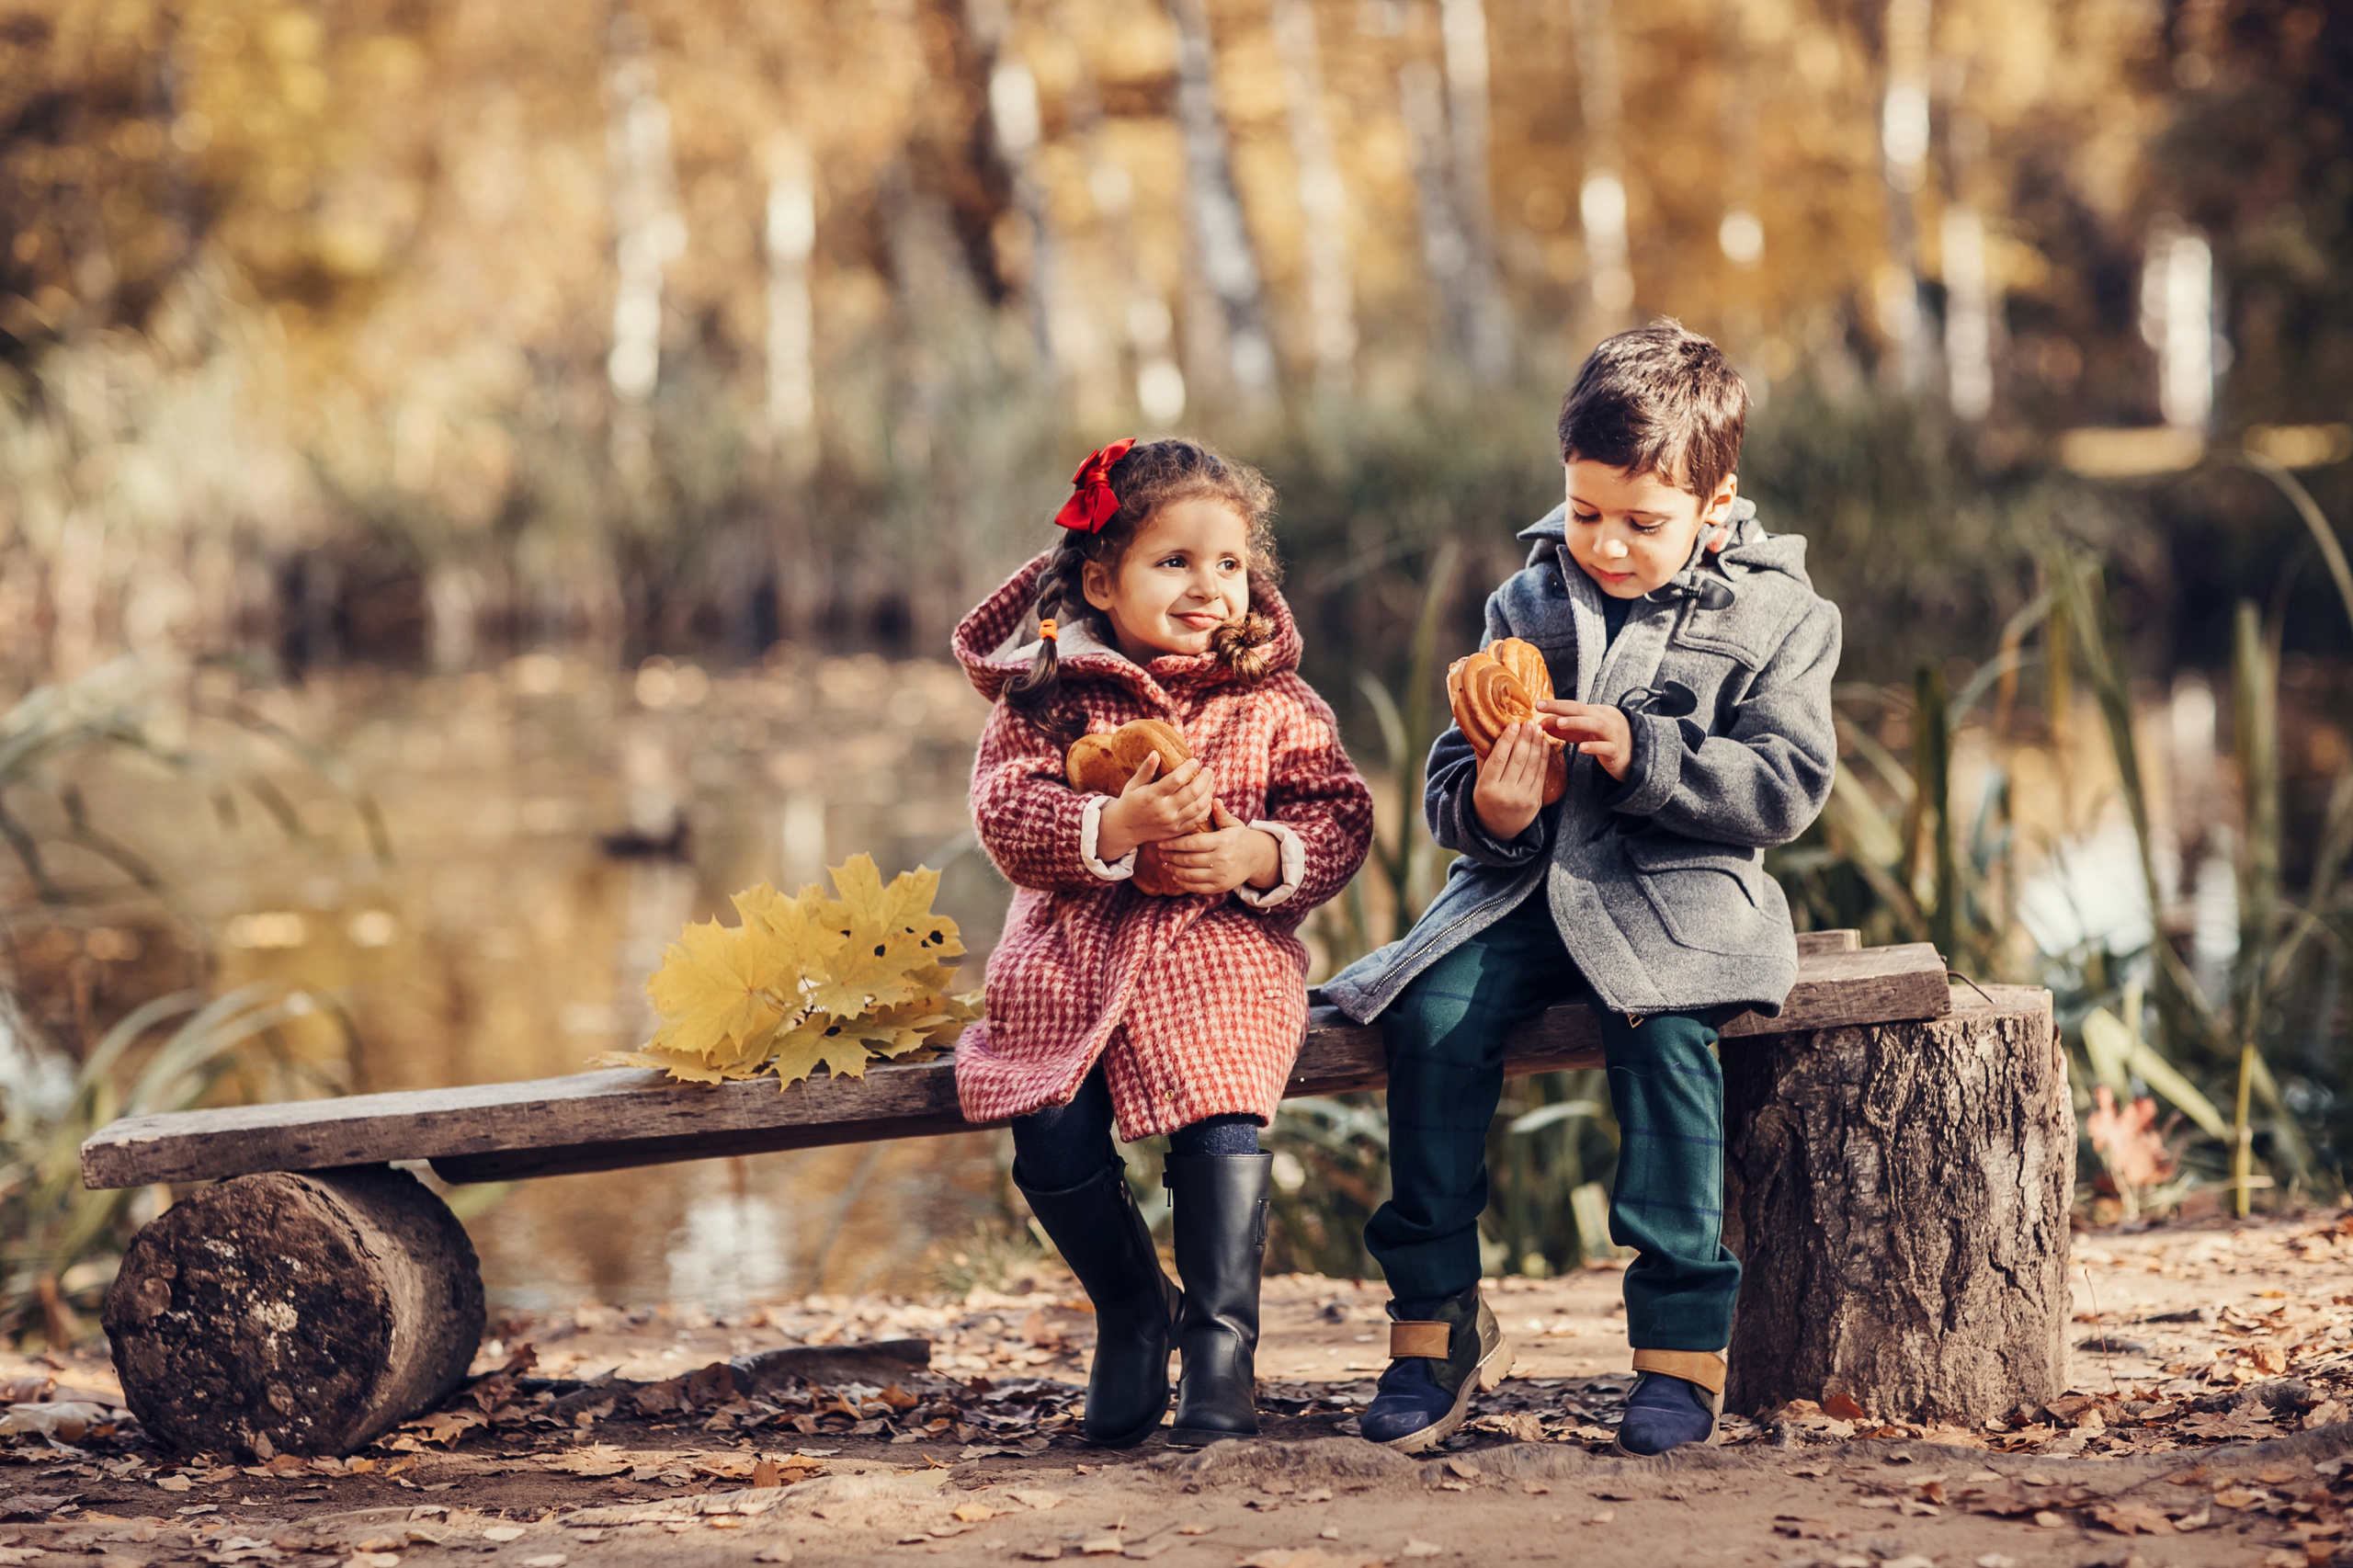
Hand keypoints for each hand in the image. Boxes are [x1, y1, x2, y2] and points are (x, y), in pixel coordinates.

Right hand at [1095, 754, 1215, 860]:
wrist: (1124, 829)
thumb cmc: (1129, 802)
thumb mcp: (1133, 784)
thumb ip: (1146, 769)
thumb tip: (1156, 752)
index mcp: (1153, 795)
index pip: (1176, 779)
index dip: (1188, 768)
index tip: (1194, 761)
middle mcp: (1164, 810)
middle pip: (1193, 792)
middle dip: (1204, 779)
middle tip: (1208, 770)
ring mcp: (1172, 822)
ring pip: (1199, 806)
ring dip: (1208, 792)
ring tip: (1210, 782)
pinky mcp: (1176, 831)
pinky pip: (1197, 820)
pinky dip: (1206, 808)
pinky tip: (1207, 798)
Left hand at [1147, 803, 1282, 895]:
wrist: (1256, 858)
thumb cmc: (1239, 838)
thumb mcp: (1233, 824)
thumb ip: (1221, 814)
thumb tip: (1213, 800)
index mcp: (1223, 842)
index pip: (1193, 843)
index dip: (1175, 844)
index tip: (1161, 843)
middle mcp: (1222, 859)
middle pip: (1189, 859)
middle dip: (1171, 856)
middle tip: (1160, 853)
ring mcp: (1221, 875)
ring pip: (1191, 874)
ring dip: (1174, 869)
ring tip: (1165, 863)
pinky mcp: (1220, 887)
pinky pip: (1197, 887)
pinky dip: (1184, 882)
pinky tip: (1175, 875)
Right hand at [1470, 721, 1552, 840]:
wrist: (1496, 830)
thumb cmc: (1486, 799)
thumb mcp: (1480, 781)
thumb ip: (1484, 758)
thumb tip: (1486, 730)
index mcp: (1487, 788)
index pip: (1498, 758)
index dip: (1507, 740)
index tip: (1514, 724)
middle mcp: (1505, 794)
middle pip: (1518, 760)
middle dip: (1525, 739)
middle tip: (1529, 723)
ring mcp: (1522, 799)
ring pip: (1532, 766)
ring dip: (1536, 745)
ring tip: (1538, 730)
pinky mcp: (1535, 802)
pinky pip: (1541, 775)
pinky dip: (1543, 758)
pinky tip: (1544, 745)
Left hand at [1538, 700, 1632, 780]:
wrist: (1634, 756)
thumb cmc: (1605, 742)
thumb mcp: (1584, 733)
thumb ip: (1564, 729)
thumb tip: (1541, 724)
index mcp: (1597, 712)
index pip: (1574, 705)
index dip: (1556, 704)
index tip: (1537, 705)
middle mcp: (1606, 719)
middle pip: (1583, 709)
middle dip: (1561, 707)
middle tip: (1542, 708)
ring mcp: (1613, 734)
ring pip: (1596, 724)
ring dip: (1576, 722)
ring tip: (1559, 723)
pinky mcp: (1617, 751)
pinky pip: (1606, 747)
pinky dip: (1594, 747)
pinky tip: (1581, 748)